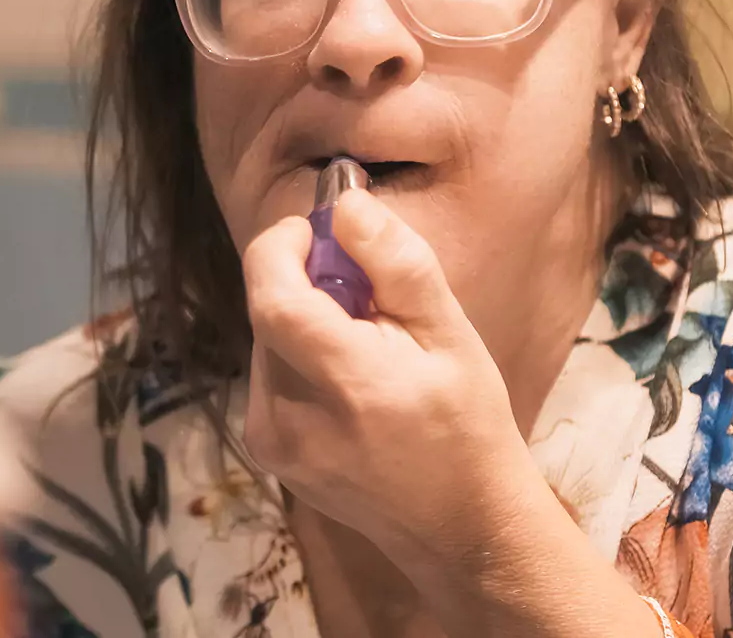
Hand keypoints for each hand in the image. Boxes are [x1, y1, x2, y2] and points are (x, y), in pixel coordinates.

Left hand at [242, 189, 664, 635]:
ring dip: (303, 320)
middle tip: (363, 293)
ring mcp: (271, 441)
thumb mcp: (451, 336)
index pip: (272, 296)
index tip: (317, 231)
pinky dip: (299, 356)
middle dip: (305, 282)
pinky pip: (268, 373)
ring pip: (267, 339)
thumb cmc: (468, 424)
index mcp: (347, 386)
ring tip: (364, 346)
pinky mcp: (265, 450)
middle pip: (269, 310)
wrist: (460, 528)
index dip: (282, 247)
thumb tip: (345, 204)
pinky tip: (346, 380)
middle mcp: (291, 418)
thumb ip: (397, 266)